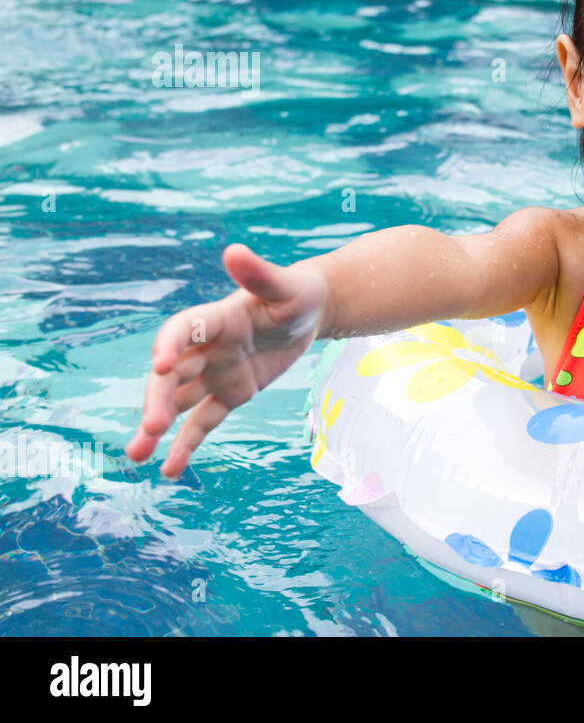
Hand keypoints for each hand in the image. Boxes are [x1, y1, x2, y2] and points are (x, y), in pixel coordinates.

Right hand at [128, 245, 328, 477]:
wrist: (309, 312)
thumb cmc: (296, 294)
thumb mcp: (285, 286)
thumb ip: (259, 273)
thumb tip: (234, 252)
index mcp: (215, 319)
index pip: (183, 330)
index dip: (169, 345)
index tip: (160, 364)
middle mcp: (206, 348)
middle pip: (173, 375)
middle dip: (159, 399)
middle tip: (151, 426)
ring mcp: (215, 373)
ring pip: (179, 403)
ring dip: (156, 427)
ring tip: (136, 455)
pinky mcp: (230, 394)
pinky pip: (203, 422)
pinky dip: (187, 444)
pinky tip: (168, 470)